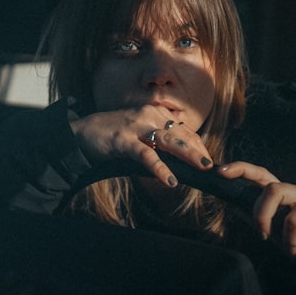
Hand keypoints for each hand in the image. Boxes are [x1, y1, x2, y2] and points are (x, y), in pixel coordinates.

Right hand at [70, 105, 213, 187]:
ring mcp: (137, 127)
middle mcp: (149, 116)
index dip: (198, 144)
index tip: (209, 159)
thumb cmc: (114, 135)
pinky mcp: (123, 140)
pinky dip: (159, 168)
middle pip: (181, 133)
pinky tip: (169, 180)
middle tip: (212, 166)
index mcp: (155, 114)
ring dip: (188, 154)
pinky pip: (145, 155)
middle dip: (199, 150)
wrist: (82, 132)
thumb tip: (181, 158)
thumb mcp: (140, 134)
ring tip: (202, 168)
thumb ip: (159, 142)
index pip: (183, 129)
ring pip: (169, 140)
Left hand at [217, 162, 295, 273]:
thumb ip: (267, 219)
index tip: (221, 171)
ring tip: (292, 257)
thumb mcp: (286, 226)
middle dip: (262, 215)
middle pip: (274, 190)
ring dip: (289, 244)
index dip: (241, 169)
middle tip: (264, 236)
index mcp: (287, 192)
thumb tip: (235, 211)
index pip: (262, 174)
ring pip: (294, 219)